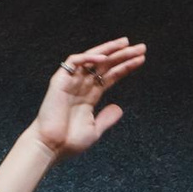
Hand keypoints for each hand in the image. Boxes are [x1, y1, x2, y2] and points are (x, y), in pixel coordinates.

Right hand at [29, 38, 145, 158]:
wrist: (51, 147)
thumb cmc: (69, 142)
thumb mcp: (95, 130)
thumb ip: (107, 118)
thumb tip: (119, 108)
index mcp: (90, 96)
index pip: (110, 75)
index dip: (125, 66)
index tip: (141, 59)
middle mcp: (81, 86)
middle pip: (105, 65)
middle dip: (123, 55)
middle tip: (141, 47)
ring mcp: (70, 82)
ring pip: (91, 59)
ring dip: (109, 50)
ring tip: (126, 44)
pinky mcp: (60, 81)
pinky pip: (73, 62)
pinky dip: (87, 58)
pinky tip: (104, 58)